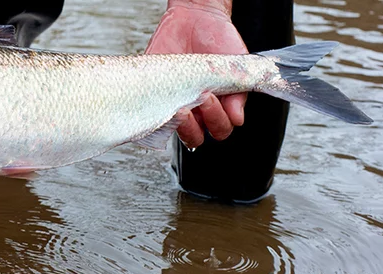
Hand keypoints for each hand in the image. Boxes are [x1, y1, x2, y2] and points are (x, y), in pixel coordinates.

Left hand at [145, 2, 247, 147]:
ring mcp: (173, 104)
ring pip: (174, 132)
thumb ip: (238, 94)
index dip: (219, 121)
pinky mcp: (153, 96)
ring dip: (181, 124)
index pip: (219, 130)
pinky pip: (150, 117)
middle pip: (196, 137)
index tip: (216, 98)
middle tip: (202, 99)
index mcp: (216, 107)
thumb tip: (237, 118)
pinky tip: (165, 103)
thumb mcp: (235, 67)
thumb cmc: (218, 42)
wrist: (196, 20)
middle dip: (201, 122)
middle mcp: (194, 110)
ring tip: (182, 106)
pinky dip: (157, 116)